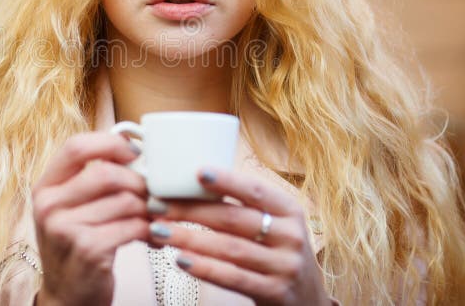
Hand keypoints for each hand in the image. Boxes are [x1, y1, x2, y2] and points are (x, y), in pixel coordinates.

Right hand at [32, 132, 149, 305]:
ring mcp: (65, 229)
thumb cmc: (76, 247)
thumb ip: (92, 180)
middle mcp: (49, 206)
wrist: (67, 298)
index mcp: (45, 187)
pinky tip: (154, 237)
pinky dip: (150, 230)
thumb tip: (135, 151)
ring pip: (124, 200)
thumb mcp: (71, 209)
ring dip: (149, 208)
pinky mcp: (88, 250)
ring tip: (156, 216)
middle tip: (153, 194)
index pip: (76, 147)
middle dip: (139, 182)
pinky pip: (132, 226)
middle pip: (106, 173)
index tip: (134, 152)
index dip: (110, 144)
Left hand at [147, 168, 330, 305]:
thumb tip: (193, 180)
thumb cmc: (277, 251)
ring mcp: (284, 266)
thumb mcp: (274, 224)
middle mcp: (290, 236)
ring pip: (229, 248)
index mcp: (289, 210)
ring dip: (189, 238)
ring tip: (158, 231)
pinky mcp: (275, 292)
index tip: (196, 172)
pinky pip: (233, 278)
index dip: (227, 180)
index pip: (255, 191)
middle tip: (157, 205)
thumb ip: (245, 206)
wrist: (307, 299)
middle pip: (234, 219)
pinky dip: (205, 268)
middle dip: (191, 210)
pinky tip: (180, 260)